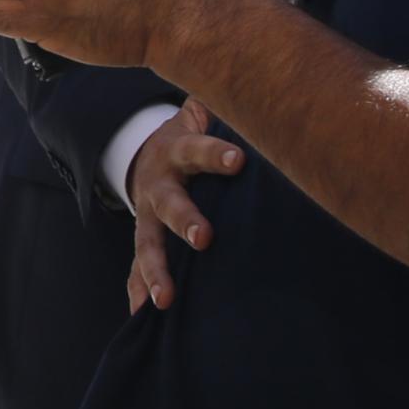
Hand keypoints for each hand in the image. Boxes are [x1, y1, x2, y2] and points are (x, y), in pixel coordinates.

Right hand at [125, 99, 244, 311]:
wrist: (150, 151)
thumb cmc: (196, 134)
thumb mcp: (205, 113)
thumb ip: (227, 108)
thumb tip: (272, 93)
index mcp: (180, 149)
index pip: (199, 148)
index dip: (217, 154)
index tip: (239, 161)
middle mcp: (160, 183)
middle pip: (171, 202)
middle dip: (186, 220)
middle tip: (204, 239)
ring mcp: (148, 214)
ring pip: (148, 242)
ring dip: (156, 270)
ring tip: (166, 299)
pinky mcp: (145, 237)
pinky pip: (136, 266)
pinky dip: (138, 291)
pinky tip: (141, 316)